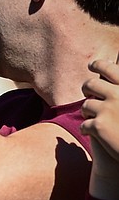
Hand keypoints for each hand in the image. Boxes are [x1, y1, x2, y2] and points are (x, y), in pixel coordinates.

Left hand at [81, 53, 118, 198]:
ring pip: (86, 105)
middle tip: (88, 92)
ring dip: (89, 113)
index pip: (109, 68)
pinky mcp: (98, 126)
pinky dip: (87, 130)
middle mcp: (118, 94)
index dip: (99, 64)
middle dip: (88, 89)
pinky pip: (84, 124)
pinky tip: (94, 134)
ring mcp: (107, 109)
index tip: (93, 65)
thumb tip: (114, 70)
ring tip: (96, 119)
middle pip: (90, 84)